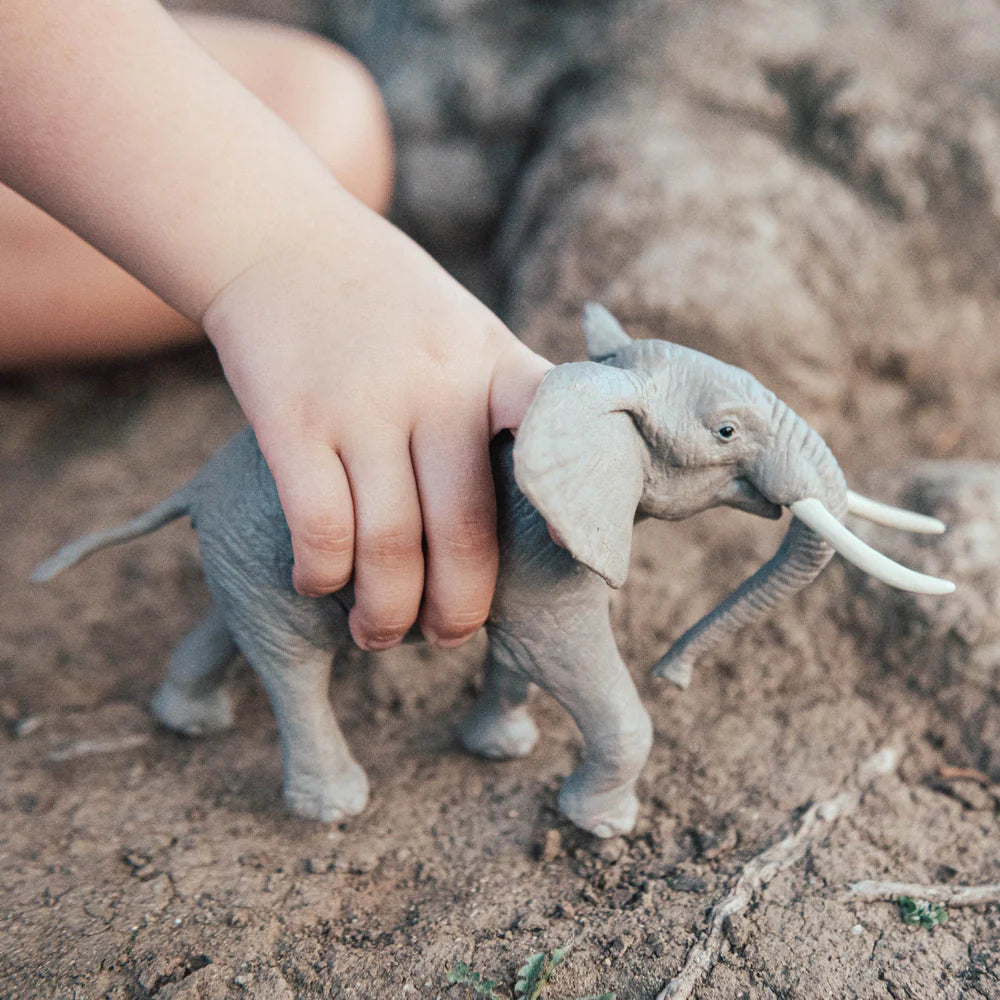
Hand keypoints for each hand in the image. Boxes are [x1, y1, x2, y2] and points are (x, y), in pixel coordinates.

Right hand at [203, 190, 550, 649]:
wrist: (278, 235)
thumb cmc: (387, 302)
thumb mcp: (467, 329)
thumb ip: (506, 399)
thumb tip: (548, 492)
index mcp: (494, 363)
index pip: (556, 436)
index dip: (578, 506)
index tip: (592, 568)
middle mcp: (437, 385)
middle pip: (463, 530)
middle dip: (458, 608)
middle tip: (448, 637)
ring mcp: (363, 402)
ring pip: (388, 544)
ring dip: (384, 613)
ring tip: (377, 635)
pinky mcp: (291, 416)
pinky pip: (318, 524)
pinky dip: (321, 574)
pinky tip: (318, 585)